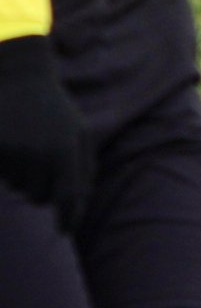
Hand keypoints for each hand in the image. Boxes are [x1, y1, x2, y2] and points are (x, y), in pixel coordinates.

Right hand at [0, 35, 92, 231]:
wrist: (20, 76)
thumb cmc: (53, 108)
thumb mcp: (79, 131)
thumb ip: (85, 167)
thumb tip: (81, 203)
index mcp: (68, 151)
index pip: (69, 200)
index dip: (68, 219)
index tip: (65, 231)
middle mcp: (42, 155)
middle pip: (40, 198)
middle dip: (42, 186)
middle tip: (41, 157)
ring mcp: (16, 154)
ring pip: (20, 187)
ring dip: (23, 174)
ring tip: (27, 143)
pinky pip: (5, 174)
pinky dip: (9, 166)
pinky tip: (13, 142)